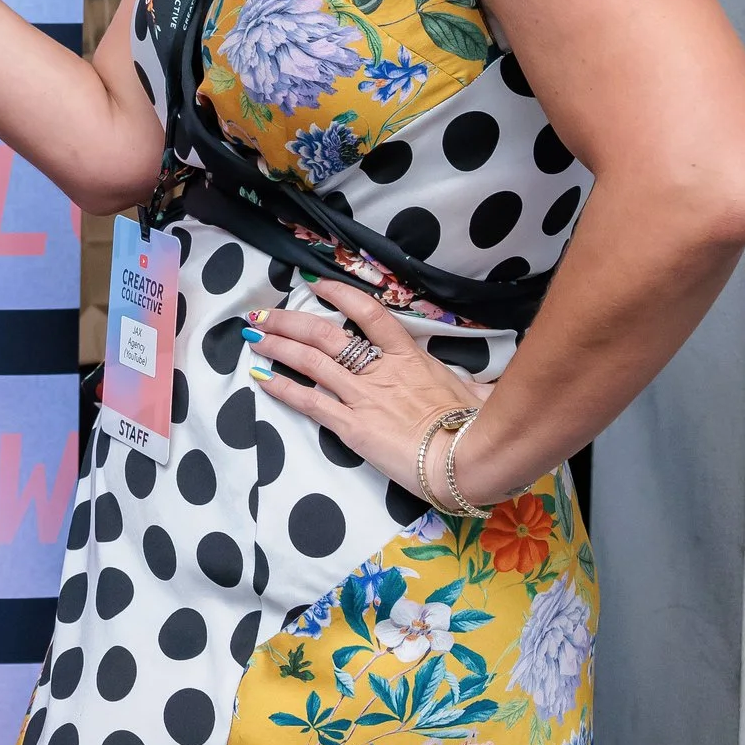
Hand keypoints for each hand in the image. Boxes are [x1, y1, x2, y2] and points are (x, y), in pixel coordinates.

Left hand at [244, 277, 496, 508]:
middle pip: (325, 334)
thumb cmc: (478, 428)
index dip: (339, 293)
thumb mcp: (478, 395)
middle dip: (289, 321)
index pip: (369, 312)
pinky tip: (260, 377)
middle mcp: (379, 370)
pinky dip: (282, 387)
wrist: (468, 460)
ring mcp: (363, 397)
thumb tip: (492, 388)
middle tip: (263, 313)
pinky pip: (309, 402)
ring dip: (277, 346)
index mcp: (409, 357)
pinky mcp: (352, 427)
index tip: (313, 283)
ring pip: (310, 361)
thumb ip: (477, 386)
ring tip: (253, 335)